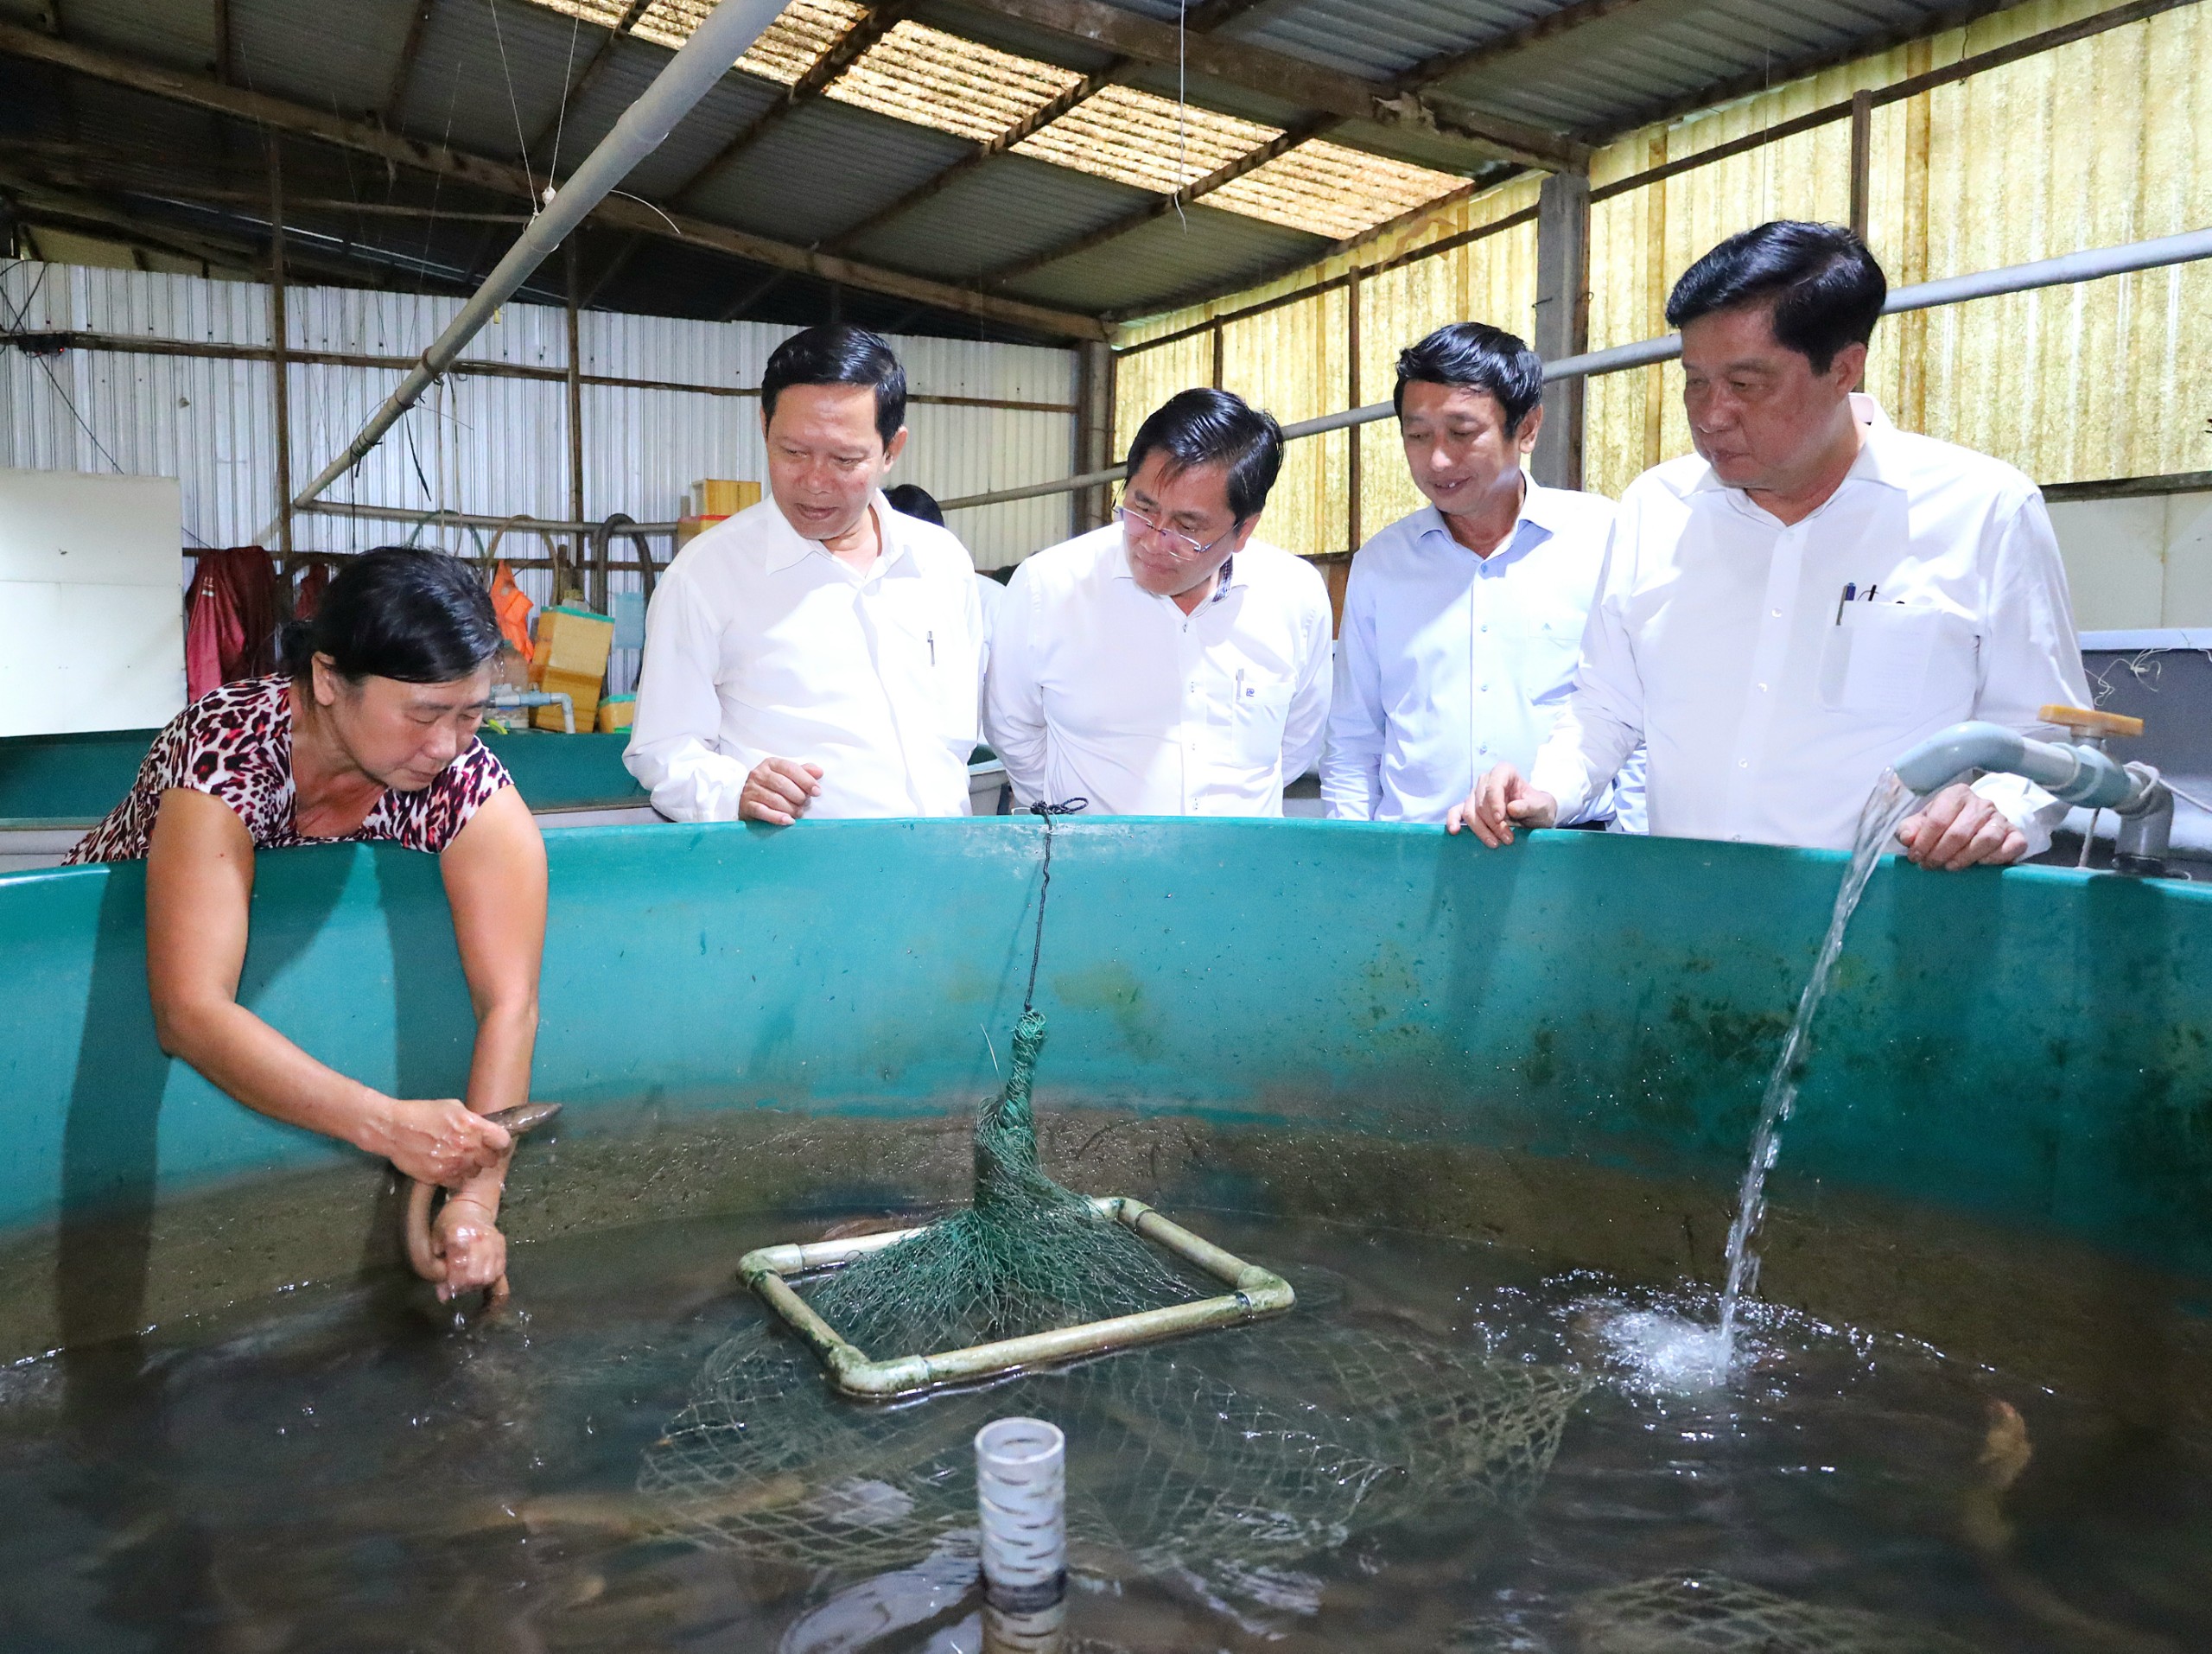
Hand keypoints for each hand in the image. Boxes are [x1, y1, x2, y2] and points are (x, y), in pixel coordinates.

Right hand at [364, 1097, 511, 1185]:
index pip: (503, 1141)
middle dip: (487, 1155)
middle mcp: (467, 1148)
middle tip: (478, 1151)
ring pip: (475, 1173)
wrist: (394, 1130)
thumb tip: (483, 1130)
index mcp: (473, 1127)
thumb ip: (472, 1120)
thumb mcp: (453, 1107)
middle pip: (492, 1160)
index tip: (497, 1142)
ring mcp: (454, 1164)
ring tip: (460, 1159)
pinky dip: (456, 1176)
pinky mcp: (440, 1177)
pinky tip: (449, 1167)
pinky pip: (458, 1182)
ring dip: (472, 1167)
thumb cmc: (423, 1113)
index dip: (501, 1142)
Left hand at [427, 1196, 507, 1301]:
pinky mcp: (502, 1245)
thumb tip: (443, 1297)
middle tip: (457, 1285)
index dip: (453, 1283)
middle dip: (466, 1286)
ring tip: (468, 1281)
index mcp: (458, 1236)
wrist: (472, 1205)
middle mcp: (478, 1239)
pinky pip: (500, 1270)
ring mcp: (493, 1241)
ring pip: (490, 1275)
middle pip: (476, 1276)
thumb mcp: (435, 1241)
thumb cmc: (449, 1223)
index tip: (447, 1288)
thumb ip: (437, 1268)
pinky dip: (490, 1278)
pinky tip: (481, 1276)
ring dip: (479, 1284)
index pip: (459, 1268)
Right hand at [740, 756, 824, 825]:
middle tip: (805, 804)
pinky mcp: (746, 805)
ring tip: (798, 813)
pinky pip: (763, 812)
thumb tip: (819, 772)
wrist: (750, 801)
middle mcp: (758, 774)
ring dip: (791, 809)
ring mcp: (750, 790)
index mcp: (771, 764)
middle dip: (799, 796)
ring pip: (775, 799)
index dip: (806, 780)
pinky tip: (788, 820)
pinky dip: (777, 817)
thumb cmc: (773, 788)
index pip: (790, 768)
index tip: (817, 792)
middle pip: (783, 784)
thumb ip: (804, 773)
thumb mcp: (788, 777)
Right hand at [1447, 763, 1558, 846]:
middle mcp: (1487, 780)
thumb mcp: (1541, 807)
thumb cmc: (1538, 807)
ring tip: (1495, 843)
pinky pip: (1456, 812)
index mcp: (1504, 772)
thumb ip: (1529, 806)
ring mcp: (1475, 794)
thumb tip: (1511, 808)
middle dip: (1493, 823)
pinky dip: (1453, 821)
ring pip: (1470, 811)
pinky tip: (1455, 831)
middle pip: (1481, 802)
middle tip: (1508, 839)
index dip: (1495, 802)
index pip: (1494, 784)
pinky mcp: (1468, 807)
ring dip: (1481, 829)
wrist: (1535, 816)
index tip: (1501, 819)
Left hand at [1896, 782, 2026, 869]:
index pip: (1938, 819)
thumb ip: (1909, 829)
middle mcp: (1982, 803)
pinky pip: (2012, 846)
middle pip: (1960, 832)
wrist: (1976, 823)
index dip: (1924, 842)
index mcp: (1956, 795)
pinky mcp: (2015, 834)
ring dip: (1966, 857)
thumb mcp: (1922, 822)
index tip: (1916, 858)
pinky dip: (1996, 857)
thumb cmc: (1944, 823)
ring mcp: (2001, 818)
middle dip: (1940, 853)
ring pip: (1986, 839)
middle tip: (1930, 865)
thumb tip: (1906, 838)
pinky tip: (1981, 864)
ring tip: (1951, 866)